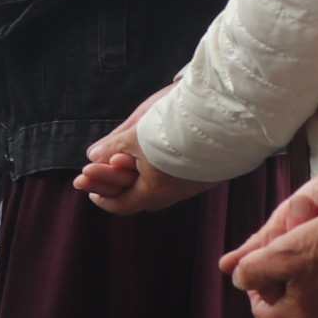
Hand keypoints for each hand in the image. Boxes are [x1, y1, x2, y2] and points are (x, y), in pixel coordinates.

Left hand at [76, 84, 213, 213]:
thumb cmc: (179, 122)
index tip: (89, 187)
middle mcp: (179, 191)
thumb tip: (91, 155)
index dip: (104, 199)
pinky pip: (177, 176)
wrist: (228, 112)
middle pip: (141, 197)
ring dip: (136, 174)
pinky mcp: (211, 169)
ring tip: (118, 159)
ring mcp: (197, 181)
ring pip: (159, 185)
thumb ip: (112, 146)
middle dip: (114, 183)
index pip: (125, 205)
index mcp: (158, 189)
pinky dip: (158, 168)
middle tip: (92, 171)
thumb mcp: (136, 133)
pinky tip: (152, 153)